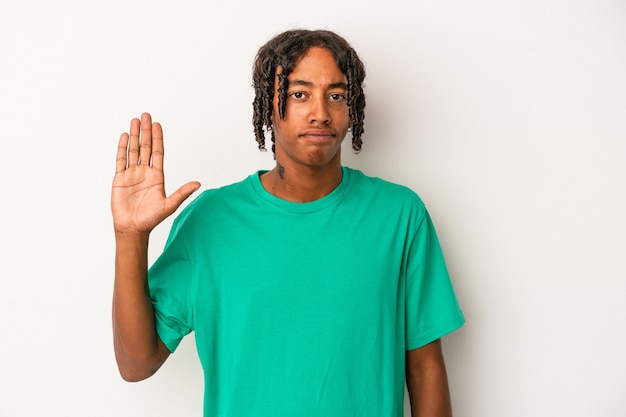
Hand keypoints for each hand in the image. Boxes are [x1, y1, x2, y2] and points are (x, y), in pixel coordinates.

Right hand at [112, 113, 199, 234]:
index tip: (158, 124)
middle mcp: (145, 172)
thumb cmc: (152, 219)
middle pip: (145, 147)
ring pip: (133, 150)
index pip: (158, 152)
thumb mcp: (170, 205)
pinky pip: (120, 160)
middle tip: (146, 115)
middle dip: (146, 131)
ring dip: (134, 135)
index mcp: (157, 176)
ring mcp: (132, 174)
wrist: (133, 228)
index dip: (157, 138)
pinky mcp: (119, 179)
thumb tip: (199, 184)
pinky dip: (122, 148)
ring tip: (135, 120)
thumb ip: (182, 193)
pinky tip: (124, 136)